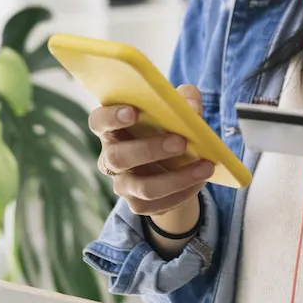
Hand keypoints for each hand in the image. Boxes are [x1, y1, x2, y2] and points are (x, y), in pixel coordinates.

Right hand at [88, 84, 212, 220]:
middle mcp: (110, 157)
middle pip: (118, 157)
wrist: (175, 166)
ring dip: (176, 178)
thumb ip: (185, 99)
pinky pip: (158, 204)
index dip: (111, 117)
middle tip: (180, 142)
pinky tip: (200, 181)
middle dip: (150, 149)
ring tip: (204, 166)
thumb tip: (191, 106)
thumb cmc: (170, 128)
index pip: (99, 121)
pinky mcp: (137, 204)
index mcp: (112, 128)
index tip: (133, 112)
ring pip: (143, 187)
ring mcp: (122, 183)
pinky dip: (183, 193)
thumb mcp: (179, 109)